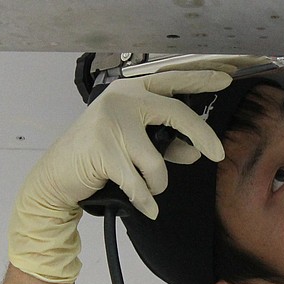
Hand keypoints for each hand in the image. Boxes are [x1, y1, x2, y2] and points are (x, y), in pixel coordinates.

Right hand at [8, 69, 230, 282]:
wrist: (55, 178)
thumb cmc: (100, 157)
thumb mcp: (135, 140)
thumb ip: (166, 138)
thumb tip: (198, 150)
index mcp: (131, 89)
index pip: (173, 78)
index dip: (202, 76)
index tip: (228, 75)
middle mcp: (121, 99)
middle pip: (177, 113)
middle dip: (202, 136)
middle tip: (217, 154)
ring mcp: (110, 123)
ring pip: (157, 162)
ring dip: (158, 183)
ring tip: (147, 187)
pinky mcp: (102, 150)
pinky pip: (140, 184)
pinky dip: (146, 200)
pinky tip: (147, 207)